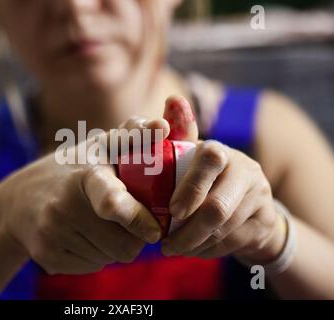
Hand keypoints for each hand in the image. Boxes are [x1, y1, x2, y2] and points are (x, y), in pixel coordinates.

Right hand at [0, 117, 165, 274]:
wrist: (19, 199)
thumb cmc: (74, 168)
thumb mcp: (99, 145)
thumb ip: (132, 135)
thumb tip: (162, 127)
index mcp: (85, 176)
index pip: (112, 202)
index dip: (136, 219)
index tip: (153, 232)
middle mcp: (64, 206)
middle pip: (124, 245)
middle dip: (134, 236)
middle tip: (127, 219)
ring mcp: (52, 233)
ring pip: (110, 258)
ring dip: (115, 245)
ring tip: (99, 223)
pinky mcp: (46, 255)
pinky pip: (92, 266)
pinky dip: (96, 255)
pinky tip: (83, 235)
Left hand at [160, 96, 285, 262]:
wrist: (243, 201)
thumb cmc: (204, 174)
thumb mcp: (190, 155)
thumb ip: (178, 134)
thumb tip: (171, 100)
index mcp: (222, 151)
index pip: (211, 161)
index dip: (191, 188)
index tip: (172, 210)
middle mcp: (246, 170)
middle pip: (217, 207)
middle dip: (188, 229)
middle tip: (165, 243)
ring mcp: (259, 197)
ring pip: (224, 230)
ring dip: (193, 244)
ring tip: (172, 249)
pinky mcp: (264, 222)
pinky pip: (232, 244)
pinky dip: (207, 251)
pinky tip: (192, 250)